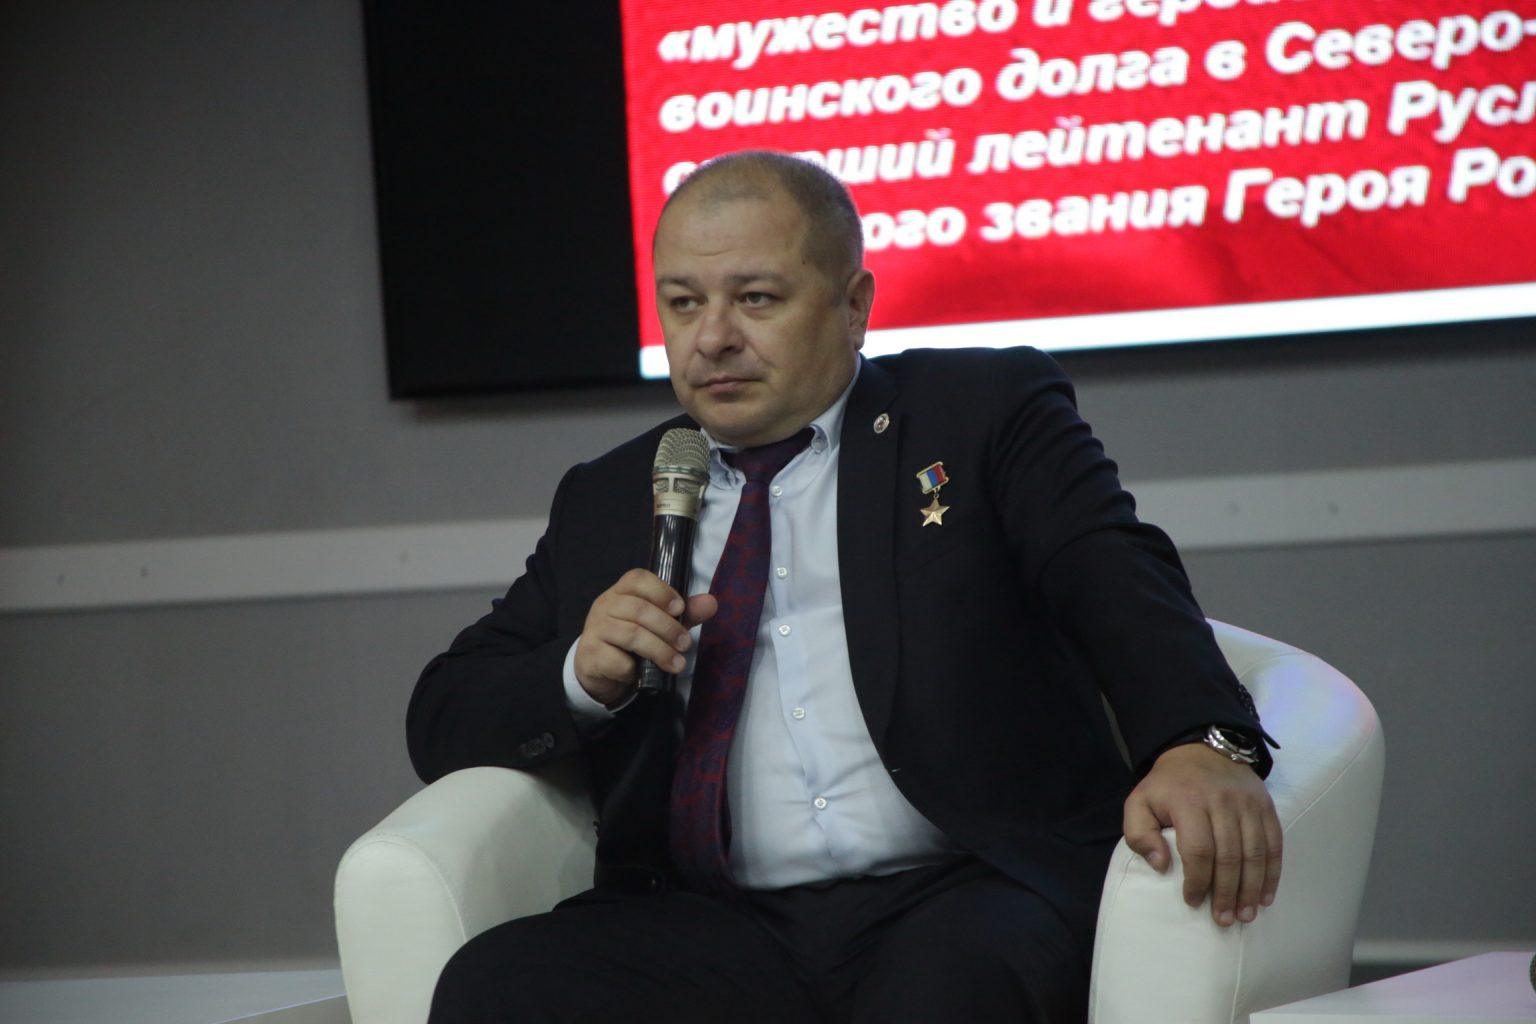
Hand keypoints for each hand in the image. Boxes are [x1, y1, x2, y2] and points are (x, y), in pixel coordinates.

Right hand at [572, 569, 717, 705]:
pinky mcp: (591, 655)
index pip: (637, 578)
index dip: (661, 591)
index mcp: (621, 591)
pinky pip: (617, 661)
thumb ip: (685, 613)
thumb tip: (711, 602)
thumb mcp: (661, 623)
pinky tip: (641, 674)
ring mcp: (595, 629)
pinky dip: (634, 669)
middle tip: (686, 644)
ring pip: (631, 635)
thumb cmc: (632, 640)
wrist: (598, 669)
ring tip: (677, 663)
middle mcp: (605, 605)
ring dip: (659, 650)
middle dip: (668, 628)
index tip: (680, 609)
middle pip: (638, 609)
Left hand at [1123, 741, 1281, 926]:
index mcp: (1188, 801)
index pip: (1198, 850)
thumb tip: (1161, 866)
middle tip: (1224, 920)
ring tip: (1245, 916)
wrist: (1201, 749)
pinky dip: (1272, 873)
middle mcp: (1222, 802)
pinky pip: (1274, 844)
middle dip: (1227, 893)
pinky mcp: (1265, 806)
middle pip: (1229, 856)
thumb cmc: (1168, 785)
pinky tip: (1265, 896)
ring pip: (1255, 853)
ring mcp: (1248, 804)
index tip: (1193, 902)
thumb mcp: (1139, 802)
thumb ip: (1139, 834)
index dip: (1198, 881)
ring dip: (1251, 889)